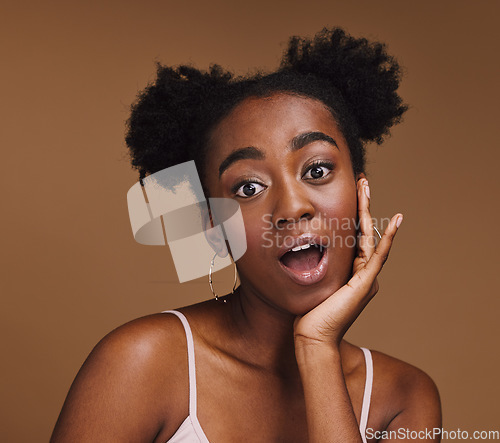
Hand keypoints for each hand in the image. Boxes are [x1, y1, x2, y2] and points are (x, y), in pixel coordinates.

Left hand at [293, 177, 402, 347]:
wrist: (312, 336)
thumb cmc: (309, 313)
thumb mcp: (313, 281)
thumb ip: (316, 266)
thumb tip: (299, 249)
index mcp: (351, 271)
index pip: (354, 236)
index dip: (354, 213)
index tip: (352, 193)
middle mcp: (362, 272)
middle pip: (365, 231)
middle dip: (363, 205)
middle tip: (363, 181)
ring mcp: (366, 278)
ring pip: (371, 237)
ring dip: (369, 211)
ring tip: (367, 188)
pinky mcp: (366, 284)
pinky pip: (378, 257)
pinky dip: (387, 239)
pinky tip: (394, 221)